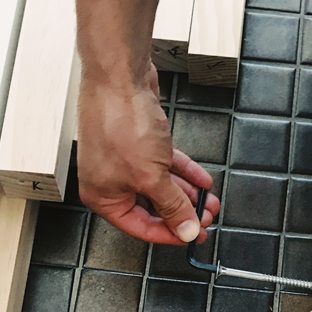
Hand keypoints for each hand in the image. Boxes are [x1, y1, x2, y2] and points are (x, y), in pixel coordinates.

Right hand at [76, 62, 220, 244]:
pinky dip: (184, 172)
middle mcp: (110, 180)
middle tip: (206, 217)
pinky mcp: (139, 142)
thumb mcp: (152, 177)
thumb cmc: (120, 122)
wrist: (119, 77)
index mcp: (102, 197)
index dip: (171, 234)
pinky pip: (164, 165)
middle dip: (183, 212)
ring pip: (161, 185)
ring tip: (210, 201)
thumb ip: (172, 207)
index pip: (141, 228)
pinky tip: (202, 180)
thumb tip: (186, 229)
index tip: (194, 235)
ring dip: (187, 194)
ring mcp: (124, 160)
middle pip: (153, 207)